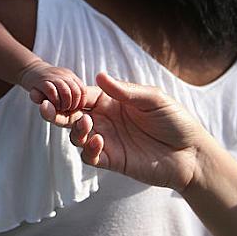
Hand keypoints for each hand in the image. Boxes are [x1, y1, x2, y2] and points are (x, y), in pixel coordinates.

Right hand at [18, 59, 86, 112]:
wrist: (29, 69)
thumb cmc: (46, 81)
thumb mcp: (61, 82)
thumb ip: (70, 89)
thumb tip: (80, 104)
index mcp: (70, 76)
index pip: (82, 90)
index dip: (80, 102)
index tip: (75, 109)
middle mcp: (64, 75)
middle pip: (76, 92)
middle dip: (73, 105)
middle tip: (67, 110)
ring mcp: (53, 77)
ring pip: (66, 92)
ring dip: (64, 104)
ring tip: (60, 109)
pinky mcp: (42, 81)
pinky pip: (52, 92)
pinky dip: (54, 101)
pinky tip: (51, 105)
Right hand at [60, 73, 211, 192]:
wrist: (192, 154)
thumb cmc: (175, 121)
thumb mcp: (154, 99)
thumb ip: (126, 91)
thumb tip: (99, 75)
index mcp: (112, 102)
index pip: (82, 96)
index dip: (67, 95)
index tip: (56, 93)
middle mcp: (106, 120)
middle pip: (72, 116)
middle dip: (56, 112)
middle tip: (44, 108)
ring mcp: (108, 141)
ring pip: (76, 136)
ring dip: (74, 130)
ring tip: (85, 125)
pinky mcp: (113, 160)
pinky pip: (90, 157)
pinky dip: (88, 150)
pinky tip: (97, 142)